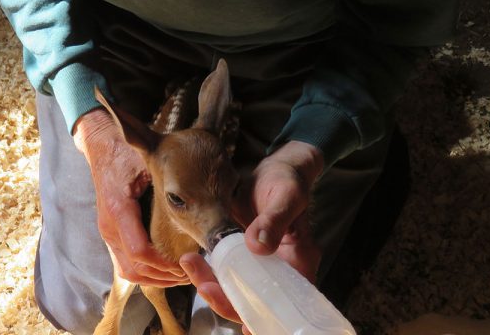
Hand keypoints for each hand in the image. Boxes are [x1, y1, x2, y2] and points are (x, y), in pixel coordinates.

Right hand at [74, 108, 186, 286]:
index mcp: (119, 210)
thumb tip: (195, 200)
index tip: (185, 263)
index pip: (140, 251)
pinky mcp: (111, 234)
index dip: (164, 264)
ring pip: (128, 271)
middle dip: (163, 276)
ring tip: (179, 276)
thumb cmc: (128, 154)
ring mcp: (108, 232)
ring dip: (154, 279)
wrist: (104, 148)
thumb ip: (166, 182)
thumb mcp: (148, 163)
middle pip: (134, 268)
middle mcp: (109, 226)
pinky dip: (144, 272)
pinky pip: (124, 263)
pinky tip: (163, 270)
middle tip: (189, 274)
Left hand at [181, 141, 323, 331]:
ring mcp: (259, 265)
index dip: (265, 317)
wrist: (275, 169)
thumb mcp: (286, 195)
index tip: (244, 322)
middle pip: (255, 302)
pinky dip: (208, 271)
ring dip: (212, 286)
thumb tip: (258, 246)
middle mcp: (279, 270)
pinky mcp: (241, 255)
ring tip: (190, 265)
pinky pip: (224, 272)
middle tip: (204, 286)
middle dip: (227, 301)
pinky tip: (191, 259)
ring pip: (235, 290)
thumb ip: (274, 220)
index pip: (286, 304)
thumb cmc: (288, 180)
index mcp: (299, 262)